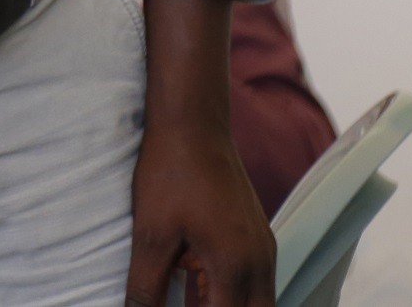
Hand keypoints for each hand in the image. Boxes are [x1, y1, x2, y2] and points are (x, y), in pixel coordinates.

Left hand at [129, 0, 274, 306]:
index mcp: (236, 269)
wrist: (193, 122)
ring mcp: (263, 248)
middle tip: (186, 301)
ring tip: (187, 296)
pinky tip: (194, 288)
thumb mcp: (151, 237)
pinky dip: (228, 292)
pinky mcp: (256, 235)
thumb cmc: (171, 175)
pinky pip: (252, 280)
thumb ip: (147, 289)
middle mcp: (261, 263)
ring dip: (225, 305)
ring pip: (255, 301)